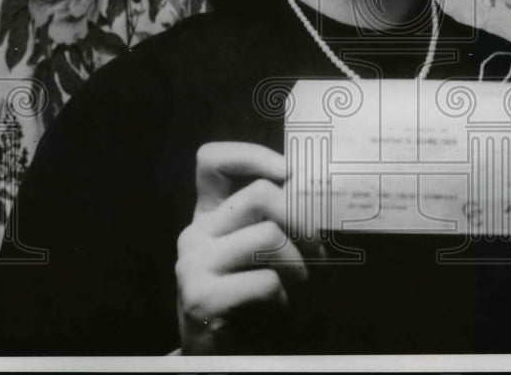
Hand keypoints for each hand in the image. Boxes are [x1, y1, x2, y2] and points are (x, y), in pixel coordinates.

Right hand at [175, 141, 322, 353]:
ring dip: (300, 265)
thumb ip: (276, 218)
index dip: (254, 157)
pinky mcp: (201, 298)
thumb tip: (316, 186)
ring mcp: (193, 265)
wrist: (225, 359)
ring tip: (301, 285)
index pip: (213, 160)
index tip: (290, 174)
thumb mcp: (263, 253)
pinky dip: (285, 298)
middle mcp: (195, 234)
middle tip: (318, 251)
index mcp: (209, 216)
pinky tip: (278, 310)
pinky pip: (265, 281)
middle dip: (303, 221)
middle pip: (260, 195)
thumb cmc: (255, 301)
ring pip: (268, 236)